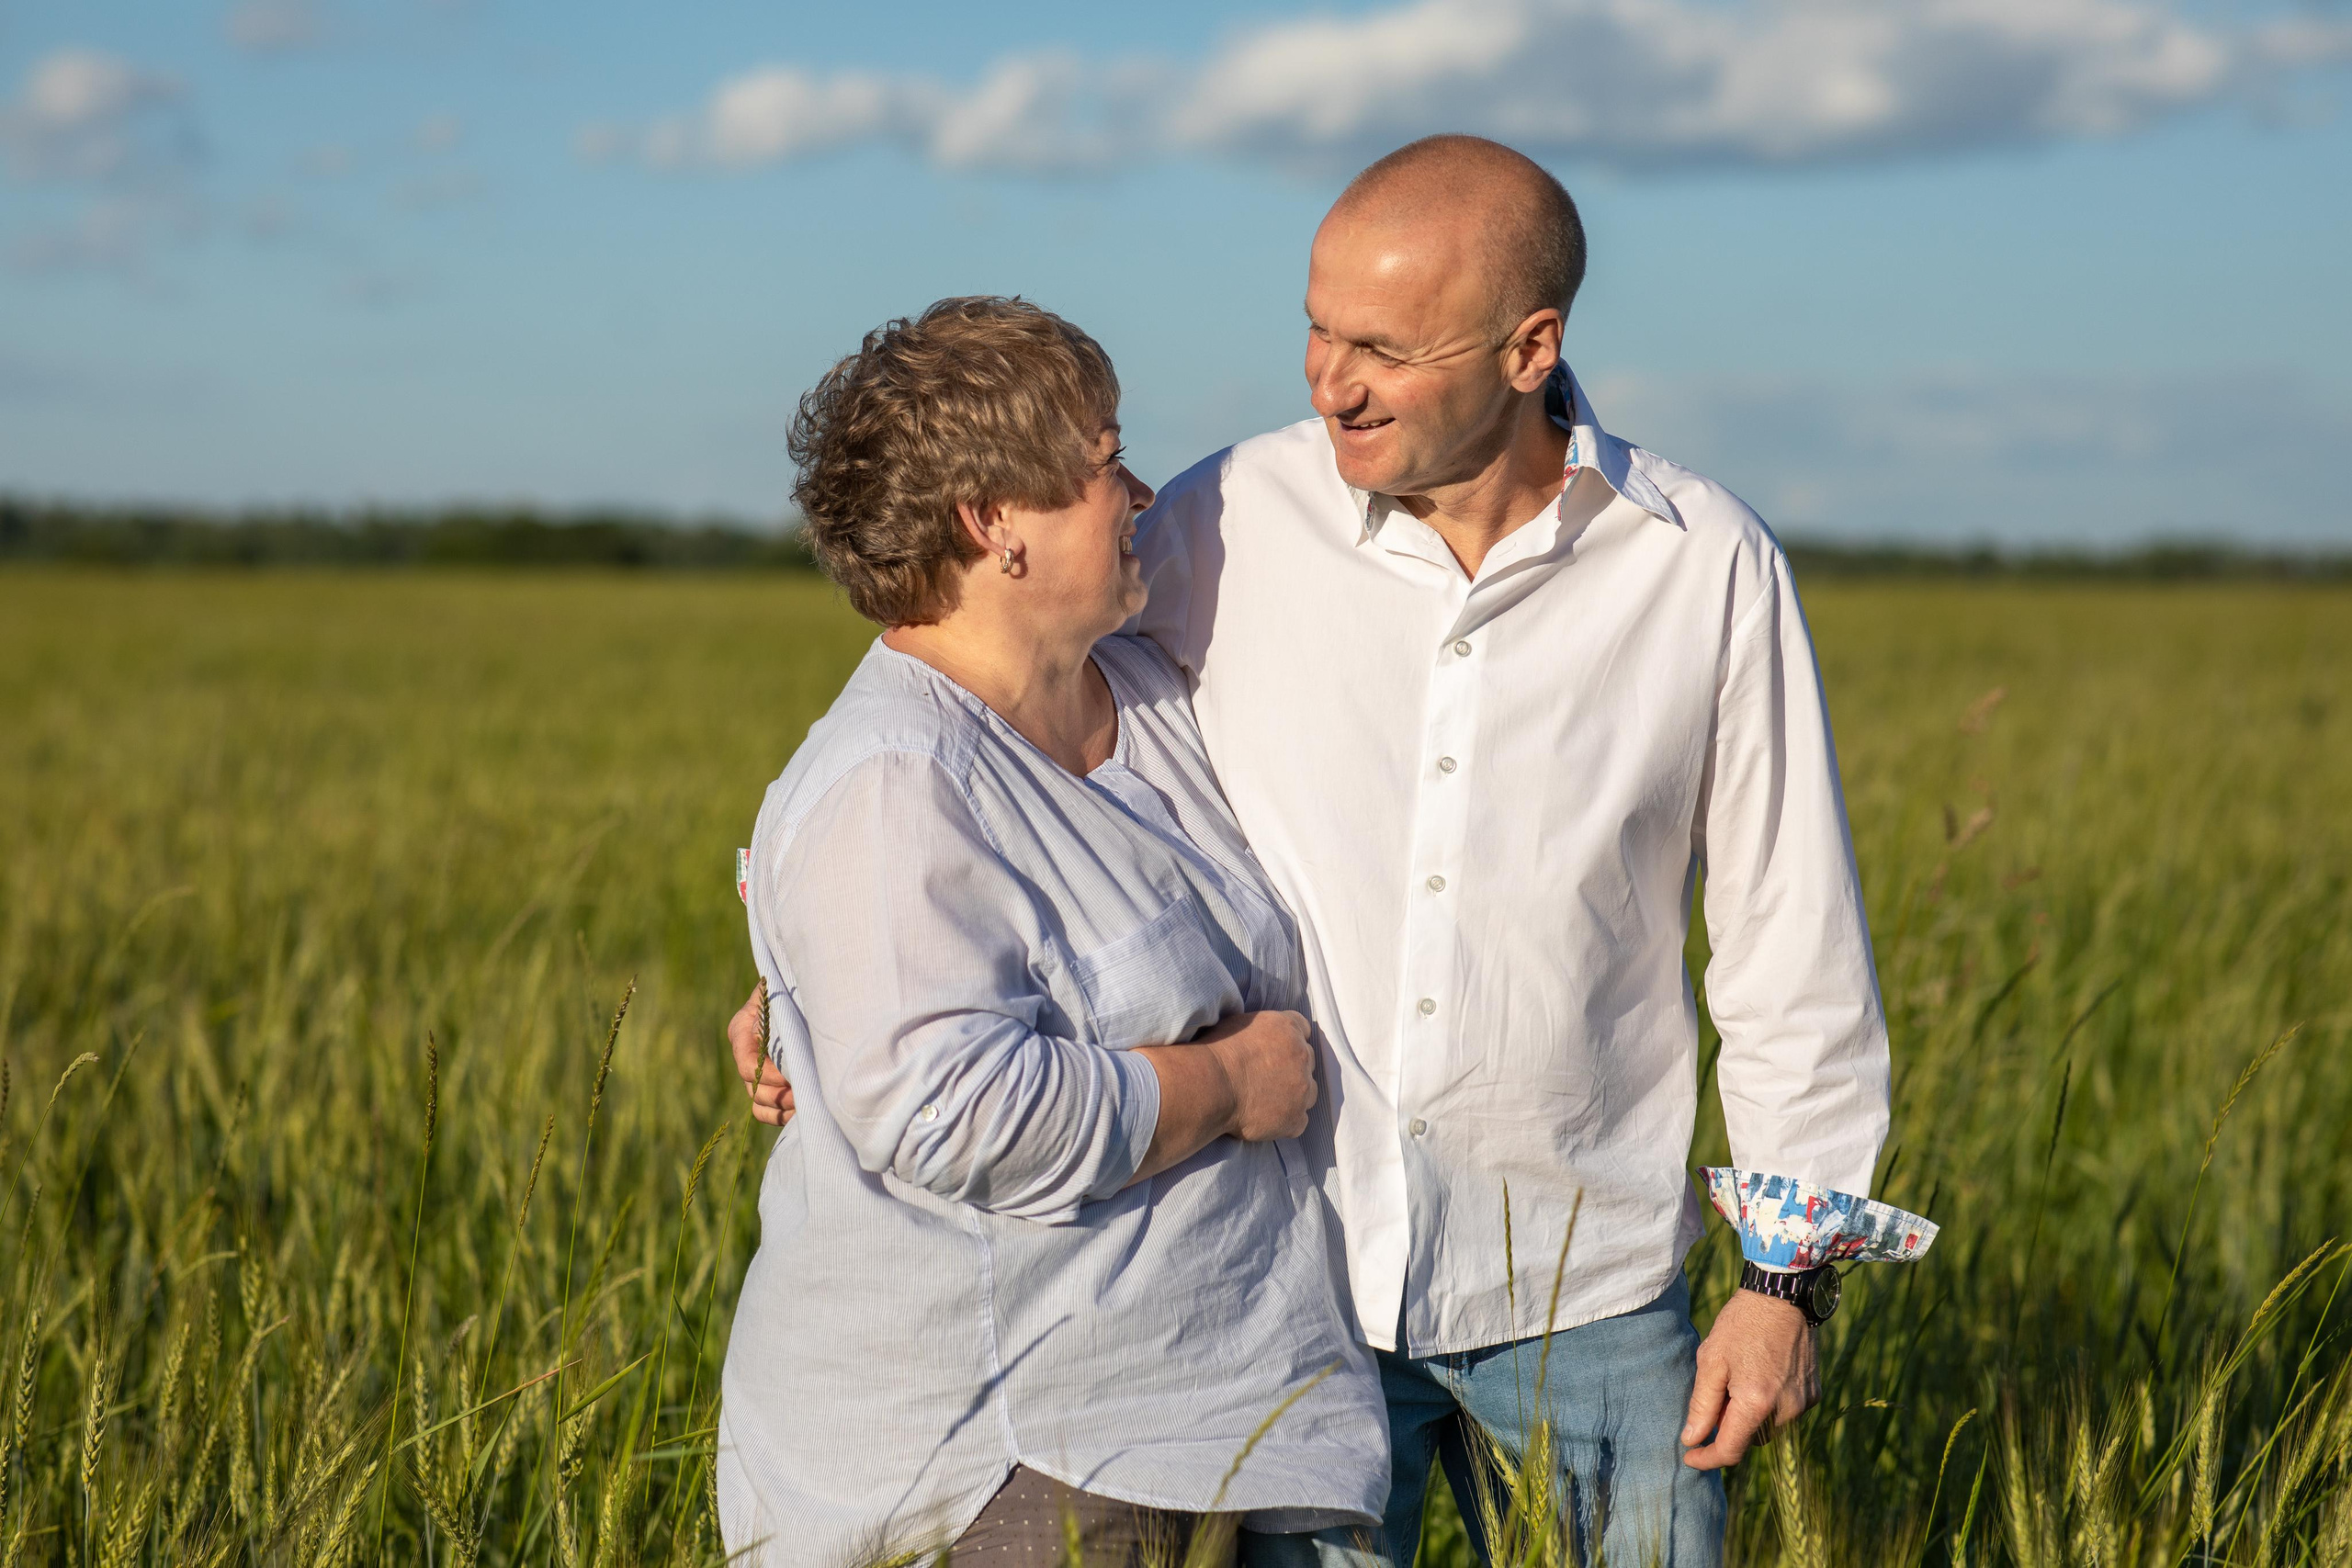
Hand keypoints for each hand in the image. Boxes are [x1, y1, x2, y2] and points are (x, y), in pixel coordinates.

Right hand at [728, 979, 795, 1127]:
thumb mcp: (780, 991)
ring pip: (759, 1105)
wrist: (798, 994)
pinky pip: (767, 1112)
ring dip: (783, 1109)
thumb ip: (776, 1002)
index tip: (794, 1077)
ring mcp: (755, 1073)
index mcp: (741, 1031)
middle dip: (781, 1096)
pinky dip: (783, 1116)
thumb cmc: (791, 988)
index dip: (770, 1076)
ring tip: (809, 1105)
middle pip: (754, 1090)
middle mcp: (744, 1055)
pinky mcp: (768, 1084)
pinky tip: (805, 1111)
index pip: (749, 1066)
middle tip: (809, 1095)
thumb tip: (780, 1010)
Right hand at [1196, 1010, 1316, 1141]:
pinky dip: (1286, 1121)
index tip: (1276, 1050)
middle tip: (1267, 1077)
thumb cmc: (1217, 1052)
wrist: (1211, 1085)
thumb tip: (1261, 1036)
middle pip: (1307, 1061)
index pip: (1302, 1029)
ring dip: (1294, 1095)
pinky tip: (1266, 1119)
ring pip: (1309, 1092)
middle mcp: (1302, 1056)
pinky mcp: (1295, 1118)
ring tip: (1267, 1101)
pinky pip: (1299, 1121)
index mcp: (1288, 1028)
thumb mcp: (1239, 1023)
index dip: (1289, 1041)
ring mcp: (1302, 1089)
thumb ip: (1262, 1027)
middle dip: (1292, 1068)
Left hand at [1680, 1286, 1818, 1468]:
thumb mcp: (1711, 1361)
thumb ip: (1701, 1405)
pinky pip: (1785, 1413)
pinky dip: (1769, 1405)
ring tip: (1739, 1379)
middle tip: (1716, 1395)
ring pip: (1767, 1427)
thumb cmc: (1741, 1324)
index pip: (1730, 1450)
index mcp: (1756, 1403)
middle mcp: (1786, 1410)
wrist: (1783, 1295)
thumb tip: (1691, 1440)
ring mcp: (1803, 1403)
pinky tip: (1759, 1375)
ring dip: (1749, 1416)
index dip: (1707, 1458)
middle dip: (1728, 1427)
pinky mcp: (1814, 1394)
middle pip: (1749, 1439)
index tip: (1689, 1456)